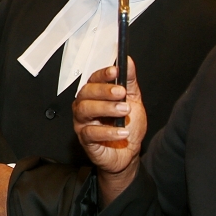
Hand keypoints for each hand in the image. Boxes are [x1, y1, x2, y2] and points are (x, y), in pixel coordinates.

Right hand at [72, 58, 146, 205]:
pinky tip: (122, 131)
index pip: (94, 79)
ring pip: (85, 110)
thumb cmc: (127, 126)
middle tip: (121, 93)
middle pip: (86, 93)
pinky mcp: (85, 139)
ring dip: (106, 108)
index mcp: (95, 95)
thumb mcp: (132, 101)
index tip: (115, 71)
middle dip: (104, 91)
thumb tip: (128, 62)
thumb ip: (129, 82)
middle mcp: (85, 106)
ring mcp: (83, 123)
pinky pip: (90, 133)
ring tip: (124, 111)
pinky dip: (107, 131)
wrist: (128, 153)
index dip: (103, 74)